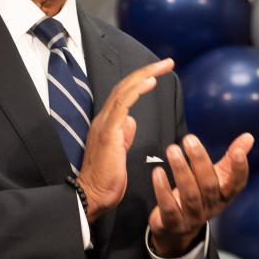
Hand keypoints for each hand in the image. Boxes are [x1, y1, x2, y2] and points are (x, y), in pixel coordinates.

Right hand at [78, 58, 175, 222]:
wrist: (91, 196)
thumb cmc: (106, 179)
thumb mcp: (119, 152)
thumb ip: (123, 135)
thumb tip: (131, 120)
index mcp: (107, 123)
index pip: (124, 93)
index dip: (141, 80)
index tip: (160, 71)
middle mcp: (104, 119)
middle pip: (125, 86)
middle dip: (147, 70)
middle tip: (167, 62)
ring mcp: (105, 123)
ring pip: (125, 90)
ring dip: (145, 74)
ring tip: (163, 66)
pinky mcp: (109, 132)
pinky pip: (123, 104)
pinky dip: (137, 90)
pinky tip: (151, 81)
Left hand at [148, 132, 254, 257]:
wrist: (177, 229)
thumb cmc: (200, 195)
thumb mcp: (217, 178)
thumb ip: (230, 158)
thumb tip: (248, 136)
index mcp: (225, 196)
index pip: (237, 185)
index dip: (239, 170)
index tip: (238, 152)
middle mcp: (211, 208)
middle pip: (209, 185)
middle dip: (200, 161)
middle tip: (189, 140)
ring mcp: (192, 218)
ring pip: (189, 195)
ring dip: (181, 170)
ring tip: (172, 149)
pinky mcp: (173, 224)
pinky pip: (169, 207)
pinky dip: (162, 189)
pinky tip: (157, 172)